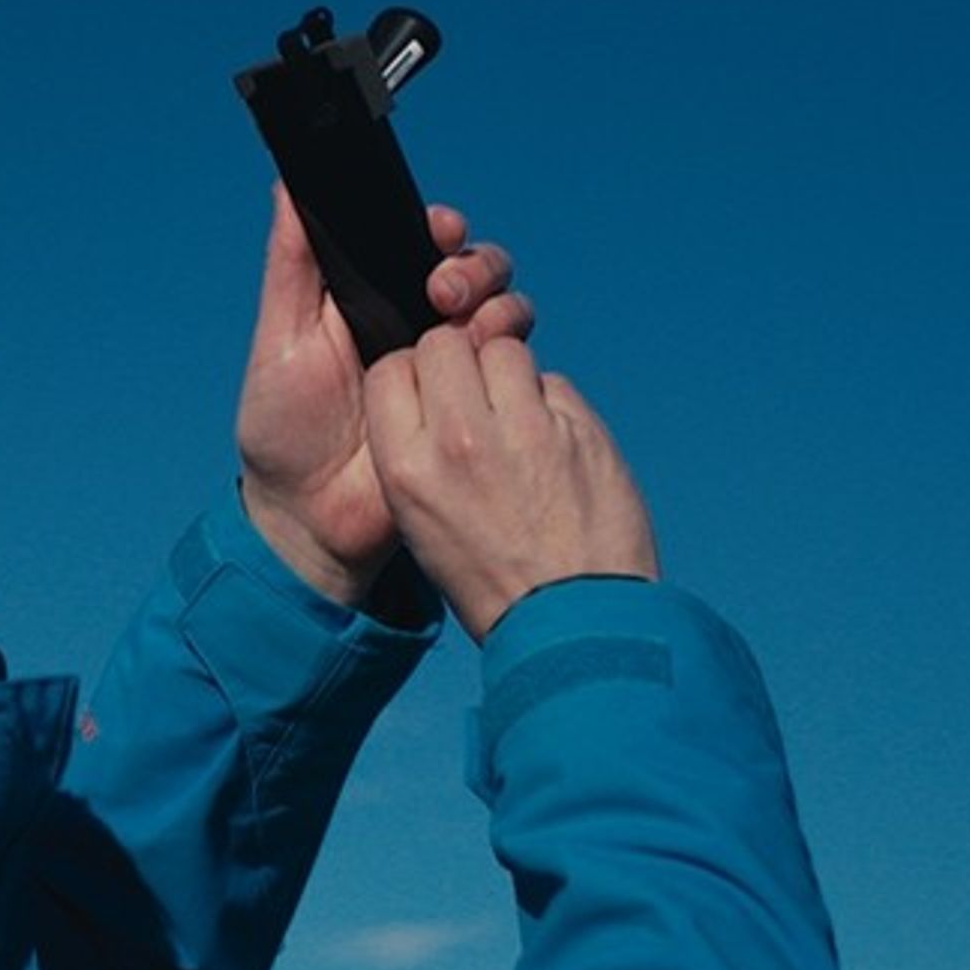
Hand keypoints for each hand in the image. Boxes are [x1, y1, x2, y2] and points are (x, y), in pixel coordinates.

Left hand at [235, 185, 530, 604]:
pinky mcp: (475, 408)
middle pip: (472, 268)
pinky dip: (509, 351)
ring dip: (496, 301)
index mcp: (372, 300)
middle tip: (442, 289)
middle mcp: (418, 326)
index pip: (417, 243)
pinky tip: (482, 363)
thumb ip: (291, 266)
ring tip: (460, 324)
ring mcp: (451, 368)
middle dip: (472, 264)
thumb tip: (288, 183)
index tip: (436, 226)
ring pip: (502, 308)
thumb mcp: (280, 341)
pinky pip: (513, 366)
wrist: (311, 521)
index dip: (437, 226)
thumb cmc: (284, 431)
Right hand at [362, 330, 657, 640]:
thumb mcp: (421, 523)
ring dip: (510, 374)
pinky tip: (557, 449)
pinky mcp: (579, 430)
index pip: (390, 367)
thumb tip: (436, 388)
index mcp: (408, 468)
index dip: (412, 376)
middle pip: (444, 344)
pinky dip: (554, 406)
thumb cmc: (494, 581)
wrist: (574, 626)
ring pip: (504, 348)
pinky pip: (555, 382)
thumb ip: (418, 451)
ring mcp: (524, 431)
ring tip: (520, 423)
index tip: (431, 401)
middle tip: (479, 401)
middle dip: (459, 361)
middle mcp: (459, 440)